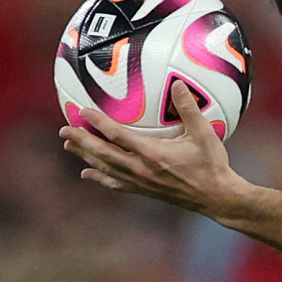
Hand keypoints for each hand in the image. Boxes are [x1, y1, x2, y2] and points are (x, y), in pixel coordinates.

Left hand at [59, 80, 242, 214]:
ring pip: (106, 169)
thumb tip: (178, 83)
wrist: (216, 198)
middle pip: (103, 154)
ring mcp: (141, 182)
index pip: (118, 136)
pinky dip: (99, 178)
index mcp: (153, 154)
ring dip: (86, 157)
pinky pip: (116, 183)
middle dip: (82, 141)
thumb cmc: (212, 165)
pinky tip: (87, 174)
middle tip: (64, 129)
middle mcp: (141, 169)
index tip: (83, 111)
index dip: (98, 123)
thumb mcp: (204, 134)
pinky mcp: (145, 191)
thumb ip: (189, 109)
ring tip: (69, 146)